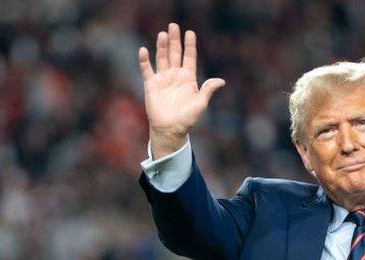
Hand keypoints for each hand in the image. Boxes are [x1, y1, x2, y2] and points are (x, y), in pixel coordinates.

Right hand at [139, 23, 224, 158]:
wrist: (170, 129)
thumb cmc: (187, 118)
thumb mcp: (201, 103)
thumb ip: (208, 89)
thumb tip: (221, 81)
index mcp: (188, 78)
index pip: (189, 57)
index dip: (190, 45)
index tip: (190, 33)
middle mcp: (175, 75)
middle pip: (175, 53)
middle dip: (175, 40)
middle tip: (174, 26)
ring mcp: (163, 79)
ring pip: (162, 58)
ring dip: (162, 46)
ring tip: (163, 34)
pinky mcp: (151, 85)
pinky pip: (147, 70)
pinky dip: (144, 60)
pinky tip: (144, 50)